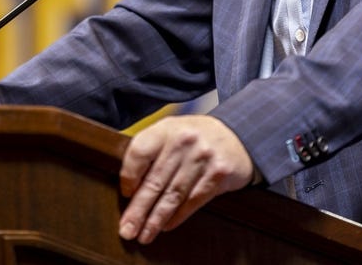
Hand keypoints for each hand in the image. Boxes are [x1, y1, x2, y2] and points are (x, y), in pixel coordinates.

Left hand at [118, 114, 254, 243]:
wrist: (236, 136)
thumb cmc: (194, 139)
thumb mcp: (171, 133)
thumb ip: (151, 152)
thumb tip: (129, 188)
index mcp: (166, 128)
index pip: (140, 153)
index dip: (128, 176)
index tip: (126, 194)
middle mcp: (184, 140)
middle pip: (155, 180)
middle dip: (139, 210)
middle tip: (127, 229)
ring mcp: (203, 156)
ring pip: (173, 195)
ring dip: (156, 219)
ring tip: (145, 234)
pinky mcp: (218, 173)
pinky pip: (193, 200)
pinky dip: (178, 216)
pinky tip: (167, 225)